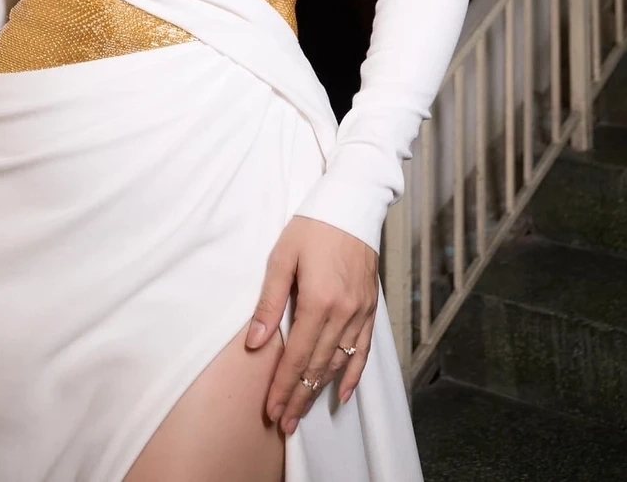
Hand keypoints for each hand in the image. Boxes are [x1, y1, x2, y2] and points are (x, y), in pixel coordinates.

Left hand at [245, 215, 378, 435]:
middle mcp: (343, 311)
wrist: (352, 203)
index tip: (271, 410)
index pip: (298, 356)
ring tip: (303, 411)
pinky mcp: (370, 307)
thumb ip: (269, 302)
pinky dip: (352, 373)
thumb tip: (256, 342)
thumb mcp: (282, 258)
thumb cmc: (312, 226)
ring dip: (320, 390)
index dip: (283, 386)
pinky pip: (363, 348)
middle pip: (318, 366)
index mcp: (318, 300)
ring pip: (339, 361)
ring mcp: (360, 311)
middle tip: (284, 423)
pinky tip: (341, 393)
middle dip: (298, 397)